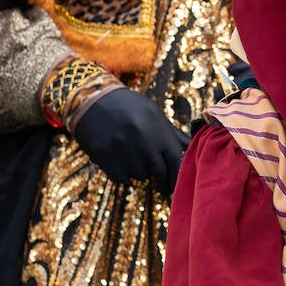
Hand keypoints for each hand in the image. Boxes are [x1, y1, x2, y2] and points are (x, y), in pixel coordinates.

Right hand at [71, 86, 190, 195]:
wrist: (94, 100)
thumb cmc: (130, 107)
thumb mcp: (154, 115)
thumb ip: (172, 135)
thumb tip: (192, 150)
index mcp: (159, 131)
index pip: (177, 162)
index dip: (178, 176)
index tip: (177, 184)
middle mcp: (143, 142)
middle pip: (159, 173)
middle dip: (162, 181)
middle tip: (161, 186)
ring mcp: (123, 151)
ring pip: (139, 176)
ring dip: (140, 172)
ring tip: (135, 156)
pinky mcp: (105, 158)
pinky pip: (121, 178)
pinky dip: (124, 174)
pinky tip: (120, 159)